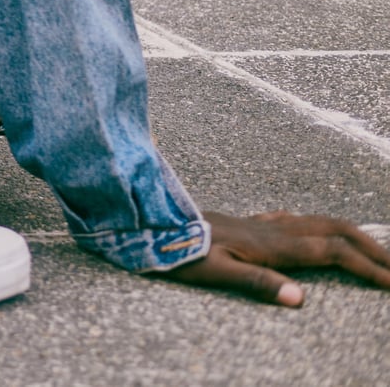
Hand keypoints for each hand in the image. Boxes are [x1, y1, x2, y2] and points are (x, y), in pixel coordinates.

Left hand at [161, 211, 389, 306]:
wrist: (151, 223)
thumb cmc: (178, 252)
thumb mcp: (214, 272)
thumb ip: (257, 283)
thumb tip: (301, 299)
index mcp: (271, 243)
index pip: (332, 251)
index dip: (367, 266)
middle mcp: (272, 228)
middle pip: (334, 229)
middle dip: (371, 246)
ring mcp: (261, 222)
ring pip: (318, 221)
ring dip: (351, 234)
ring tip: (373, 250)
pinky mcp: (249, 222)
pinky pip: (297, 219)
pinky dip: (322, 228)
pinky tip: (317, 234)